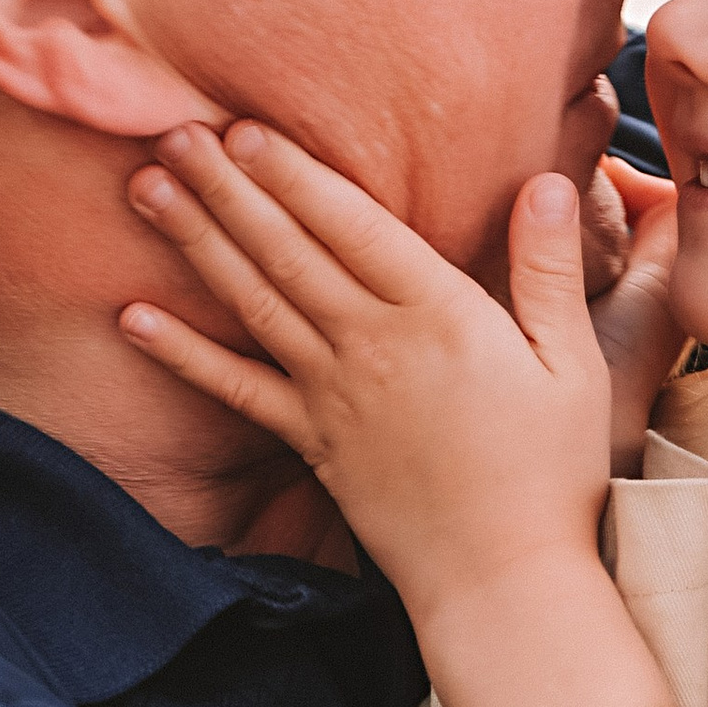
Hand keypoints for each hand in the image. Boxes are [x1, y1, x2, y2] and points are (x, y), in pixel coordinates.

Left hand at [121, 125, 675, 706]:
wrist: (502, 579)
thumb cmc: (552, 471)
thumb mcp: (574, 362)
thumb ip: (548, 268)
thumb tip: (546, 179)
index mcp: (440, 315)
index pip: (351, 225)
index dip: (293, 173)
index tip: (245, 127)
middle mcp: (372, 346)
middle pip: (286, 250)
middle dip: (226, 186)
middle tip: (173, 129)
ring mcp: (332, 396)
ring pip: (253, 302)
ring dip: (197, 242)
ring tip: (147, 188)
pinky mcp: (312, 444)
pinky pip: (236, 390)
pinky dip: (182, 354)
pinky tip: (133, 317)